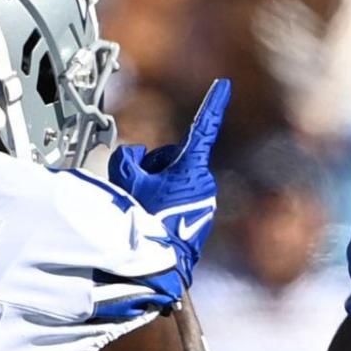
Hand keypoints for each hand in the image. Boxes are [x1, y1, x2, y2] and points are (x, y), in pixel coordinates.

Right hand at [108, 79, 229, 288]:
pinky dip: (166, 203)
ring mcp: (205, 200)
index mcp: (192, 168)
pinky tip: (156, 220)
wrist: (161, 265)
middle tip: (140, 193)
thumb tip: (135, 160)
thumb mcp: (126, 181)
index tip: (224, 84)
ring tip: (148, 210)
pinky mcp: (201, 214)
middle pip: (172, 159)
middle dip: (154, 170)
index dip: (212, 102)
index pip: (203, 127)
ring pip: (174, 179)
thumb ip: (127, 158)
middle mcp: (205, 181)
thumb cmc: (147, 223)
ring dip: (158, 188)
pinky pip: (178, 198)